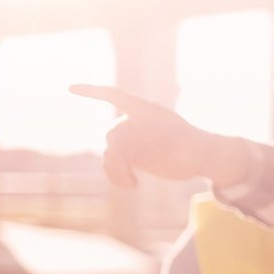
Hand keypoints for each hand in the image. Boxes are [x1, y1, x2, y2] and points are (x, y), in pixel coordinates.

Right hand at [68, 84, 249, 187]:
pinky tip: (131, 185)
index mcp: (146, 111)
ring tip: (130, 183)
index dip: (93, 92)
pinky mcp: (133, 155)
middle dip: (115, 154)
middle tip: (127, 171)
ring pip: (111, 151)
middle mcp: (137, 123)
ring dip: (114, 169)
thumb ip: (160, 140)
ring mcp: (134, 139)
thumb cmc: (198, 146)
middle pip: (113, 133)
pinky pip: (115, 163)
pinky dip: (117, 175)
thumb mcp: (178, 140)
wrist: (203, 158)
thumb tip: (148, 143)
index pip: (115, 96)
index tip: (71, 88)